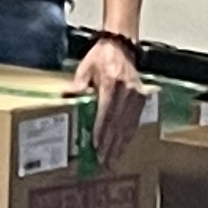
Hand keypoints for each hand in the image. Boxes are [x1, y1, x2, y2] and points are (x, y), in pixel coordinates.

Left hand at [79, 31, 147, 155]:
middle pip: (118, 122)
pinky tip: (123, 147)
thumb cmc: (101, 57)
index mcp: (111, 82)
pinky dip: (128, 136)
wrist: (121, 46)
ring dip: (120, 144)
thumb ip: (78, 84)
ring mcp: (136, 94)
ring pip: (128, 125)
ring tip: (113, 160)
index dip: (101, 130)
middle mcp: (126, 89)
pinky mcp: (141, 98)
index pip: (106, 111)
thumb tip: (66, 96)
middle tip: (103, 161)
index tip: (96, 145)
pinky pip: (135, 121)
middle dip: (110, 144)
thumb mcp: (85, 67)